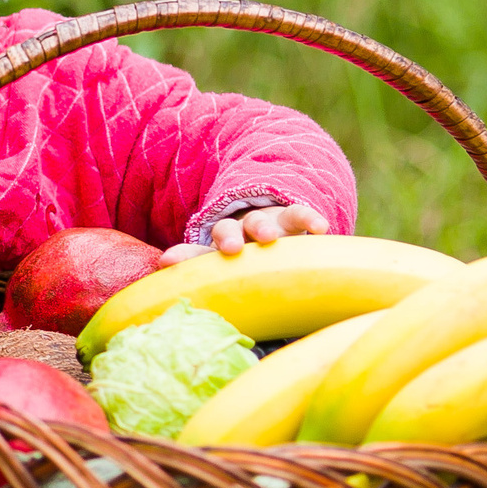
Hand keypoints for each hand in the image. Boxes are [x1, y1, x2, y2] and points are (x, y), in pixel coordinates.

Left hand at [158, 202, 328, 264]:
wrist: (277, 230)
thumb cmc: (248, 260)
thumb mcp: (226, 266)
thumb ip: (201, 270)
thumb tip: (166, 272)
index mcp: (217, 247)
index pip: (197, 251)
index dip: (185, 256)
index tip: (168, 261)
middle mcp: (238, 231)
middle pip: (227, 229)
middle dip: (227, 237)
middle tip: (230, 248)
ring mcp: (265, 222)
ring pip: (260, 220)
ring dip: (262, 226)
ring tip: (267, 236)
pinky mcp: (291, 218)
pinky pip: (298, 215)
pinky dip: (308, 218)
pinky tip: (320, 228)